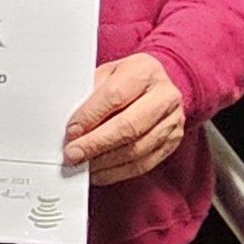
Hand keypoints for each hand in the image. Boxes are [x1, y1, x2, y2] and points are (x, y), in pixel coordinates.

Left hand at [63, 54, 185, 184]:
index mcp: (144, 71)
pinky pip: (144, 164)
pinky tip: (99, 172)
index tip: (71, 131)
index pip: (115, 96)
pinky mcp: (172, 142)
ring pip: (136, 149)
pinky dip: (117, 172)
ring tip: (82, 164)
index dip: (90, 116)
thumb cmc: (126, 79)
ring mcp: (172, 121)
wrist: (157, 85)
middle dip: (96, 143)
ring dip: (104, 161)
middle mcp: (164, 96)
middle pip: (128, 126)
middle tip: (73, 154)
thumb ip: (90, 95)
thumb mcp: (106, 74)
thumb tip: (71, 126)